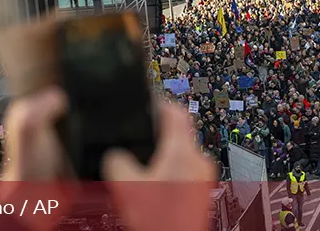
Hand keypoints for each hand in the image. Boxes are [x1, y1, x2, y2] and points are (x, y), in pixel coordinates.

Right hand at [103, 102, 217, 230]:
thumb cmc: (159, 220)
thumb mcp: (126, 186)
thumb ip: (117, 161)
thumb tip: (115, 155)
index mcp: (182, 151)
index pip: (176, 111)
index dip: (160, 102)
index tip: (150, 100)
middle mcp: (198, 160)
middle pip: (179, 132)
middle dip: (159, 133)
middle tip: (142, 135)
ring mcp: (204, 174)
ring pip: (182, 152)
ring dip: (165, 153)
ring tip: (146, 162)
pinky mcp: (202, 188)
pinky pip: (186, 168)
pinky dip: (172, 168)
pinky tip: (156, 181)